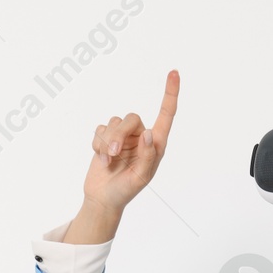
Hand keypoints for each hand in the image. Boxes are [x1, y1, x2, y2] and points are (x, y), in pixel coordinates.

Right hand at [80, 69, 177, 215]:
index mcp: (155, 144)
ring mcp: (123, 137)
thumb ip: (148, 156)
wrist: (103, 199)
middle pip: (130, 118)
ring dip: (107, 142)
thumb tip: (151, 133)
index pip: (166, 114)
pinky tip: (101, 159)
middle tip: (114, 153)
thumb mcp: (140, 178)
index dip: (170, 93)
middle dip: (119, 134)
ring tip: (108, 161)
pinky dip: (98, 144)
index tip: (174, 73)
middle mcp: (140, 136)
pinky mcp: (106, 139)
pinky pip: (100, 130)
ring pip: (113, 123)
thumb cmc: (126, 190)